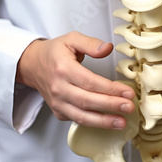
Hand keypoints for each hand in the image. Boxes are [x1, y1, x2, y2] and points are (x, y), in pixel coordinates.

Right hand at [17, 32, 134, 129]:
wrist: (33, 64)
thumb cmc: (54, 51)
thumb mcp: (72, 39)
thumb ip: (91, 43)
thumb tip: (108, 49)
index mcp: (63, 69)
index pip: (90, 82)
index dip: (110, 89)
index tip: (127, 92)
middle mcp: (59, 88)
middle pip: (88, 101)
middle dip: (111, 106)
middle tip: (129, 107)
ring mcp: (57, 102)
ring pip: (82, 116)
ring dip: (103, 121)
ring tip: (122, 122)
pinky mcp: (58, 111)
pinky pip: (77, 120)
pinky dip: (93, 123)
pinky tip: (108, 121)